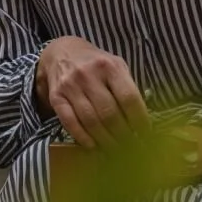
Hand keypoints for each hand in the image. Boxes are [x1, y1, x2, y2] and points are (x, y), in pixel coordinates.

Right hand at [34, 36, 151, 147]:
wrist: (62, 53)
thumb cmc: (95, 64)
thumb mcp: (115, 66)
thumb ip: (127, 88)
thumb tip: (141, 121)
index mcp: (110, 66)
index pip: (129, 98)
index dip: (139, 120)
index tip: (145, 135)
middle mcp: (89, 74)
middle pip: (109, 113)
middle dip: (123, 135)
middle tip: (130, 147)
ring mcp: (70, 86)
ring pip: (90, 121)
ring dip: (104, 140)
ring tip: (114, 149)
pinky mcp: (56, 97)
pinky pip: (70, 122)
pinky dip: (82, 137)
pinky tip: (93, 145)